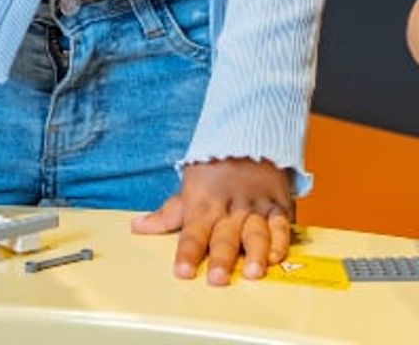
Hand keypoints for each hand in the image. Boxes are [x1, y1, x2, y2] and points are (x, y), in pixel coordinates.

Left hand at [131, 157, 291, 284]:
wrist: (244, 138)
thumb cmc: (211, 169)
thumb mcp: (187, 188)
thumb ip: (166, 214)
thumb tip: (137, 228)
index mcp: (203, 205)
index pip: (192, 233)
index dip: (187, 253)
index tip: (182, 272)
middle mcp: (229, 208)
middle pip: (224, 237)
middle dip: (220, 259)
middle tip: (216, 279)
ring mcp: (254, 207)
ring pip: (255, 233)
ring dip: (255, 254)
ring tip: (253, 273)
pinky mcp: (277, 206)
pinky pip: (281, 225)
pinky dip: (281, 241)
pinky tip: (277, 256)